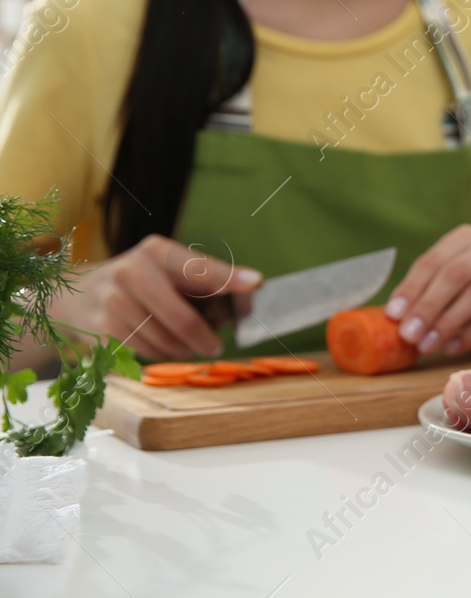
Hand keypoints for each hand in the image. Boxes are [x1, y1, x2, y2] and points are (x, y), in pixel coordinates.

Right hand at [51, 234, 261, 359]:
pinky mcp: (102, 327)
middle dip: (206, 337)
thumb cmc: (140, 281)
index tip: (256, 283)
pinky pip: (146, 350)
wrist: (78, 294)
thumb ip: (203, 279)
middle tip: (216, 345)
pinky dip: (162, 354)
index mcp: (157, 251)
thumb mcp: (166, 269)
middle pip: (183, 317)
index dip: (229, 278)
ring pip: (166, 339)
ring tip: (189, 346)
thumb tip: (250, 291)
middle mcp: (133, 270)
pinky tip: (164, 348)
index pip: (200, 268)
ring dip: (184, 349)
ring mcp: (114, 299)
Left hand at [384, 225, 470, 356]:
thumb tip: (393, 315)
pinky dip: (470, 333)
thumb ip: (422, 293)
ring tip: (427, 345)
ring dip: (447, 323)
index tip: (394, 315)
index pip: (435, 260)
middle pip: (457, 274)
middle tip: (409, 334)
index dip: (412, 288)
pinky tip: (451, 347)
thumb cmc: (470, 293)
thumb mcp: (445, 286)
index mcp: (467, 237)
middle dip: (429, 306)